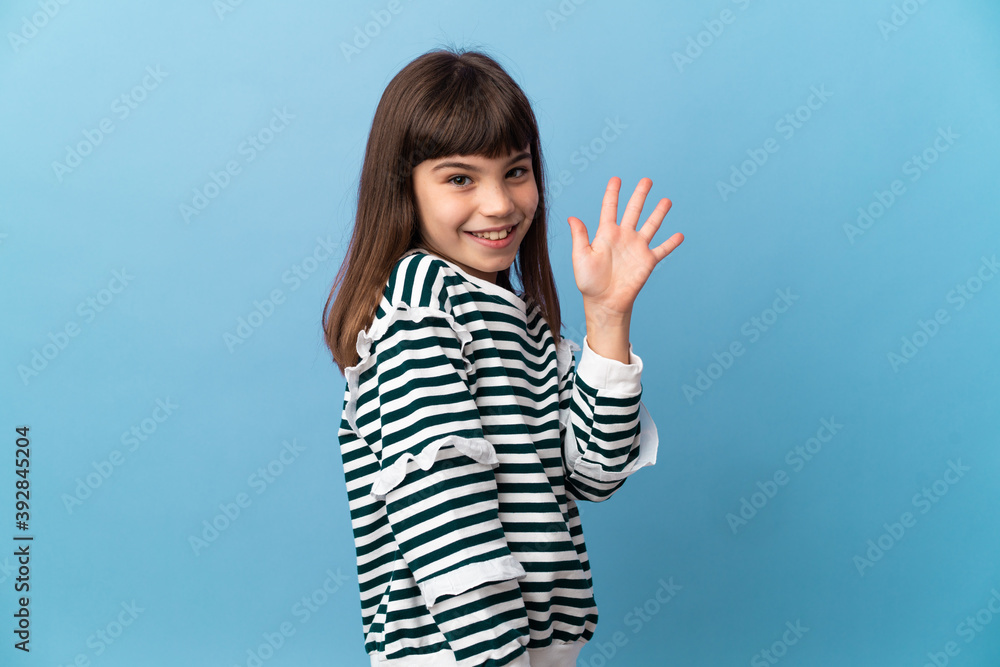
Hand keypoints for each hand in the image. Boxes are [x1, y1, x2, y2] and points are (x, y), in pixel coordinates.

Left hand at [566, 177, 683, 318]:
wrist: (604, 302)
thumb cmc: (589, 281)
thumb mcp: (581, 257)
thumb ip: (580, 237)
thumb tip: (572, 217)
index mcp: (606, 233)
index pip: (610, 208)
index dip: (613, 193)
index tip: (617, 179)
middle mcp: (623, 237)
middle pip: (634, 210)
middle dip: (640, 195)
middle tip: (647, 180)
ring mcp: (637, 248)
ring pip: (651, 225)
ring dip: (659, 213)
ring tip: (666, 200)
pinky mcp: (647, 261)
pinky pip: (662, 249)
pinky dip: (671, 243)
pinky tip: (680, 235)